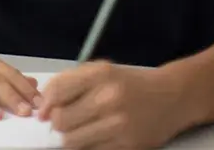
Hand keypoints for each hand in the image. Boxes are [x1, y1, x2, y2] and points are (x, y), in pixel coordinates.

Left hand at [39, 61, 184, 148]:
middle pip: (61, 121)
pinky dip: (86, 147)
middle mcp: (109, 99)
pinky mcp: (127, 146)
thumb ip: (69, 82)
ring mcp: (119, 125)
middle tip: (62, 121)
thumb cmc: (129, 83)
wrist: (171, 97)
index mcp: (99, 75)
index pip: (57, 91)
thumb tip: (43, 104)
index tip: (41, 111)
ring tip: (78, 130)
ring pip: (72, 141)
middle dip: (55, 123)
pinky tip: (93, 137)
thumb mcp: (100, 71)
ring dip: (69, 138)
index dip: (44, 104)